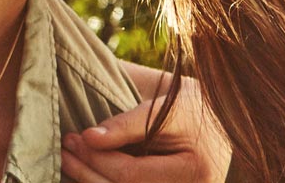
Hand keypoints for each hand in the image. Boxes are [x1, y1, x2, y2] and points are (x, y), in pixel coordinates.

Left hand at [61, 78, 231, 182]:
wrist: (218, 120)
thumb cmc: (192, 109)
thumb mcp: (163, 109)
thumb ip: (126, 125)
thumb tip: (88, 138)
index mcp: (194, 172)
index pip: (131, 175)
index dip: (98, 159)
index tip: (75, 138)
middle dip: (88, 172)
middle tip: (66, 149)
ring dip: (93, 181)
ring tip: (71, 160)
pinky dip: (108, 182)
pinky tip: (89, 172)